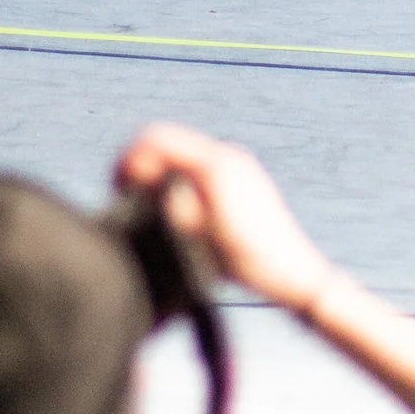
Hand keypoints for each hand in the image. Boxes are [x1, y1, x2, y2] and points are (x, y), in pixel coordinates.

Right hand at [114, 123, 334, 312]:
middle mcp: (228, 155)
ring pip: (184, 156)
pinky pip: (200, 168)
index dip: (130, 159)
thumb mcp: (199, 235)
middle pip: (170, 143)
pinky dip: (180, 180)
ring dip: (162, 174)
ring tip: (150, 207)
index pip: (158, 138)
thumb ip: (168, 201)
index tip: (119, 188)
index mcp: (216, 163)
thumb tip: (145, 180)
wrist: (296, 275)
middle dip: (144, 167)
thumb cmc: (251, 260)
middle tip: (128, 198)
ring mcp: (238, 165)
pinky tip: (179, 211)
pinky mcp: (243, 180)